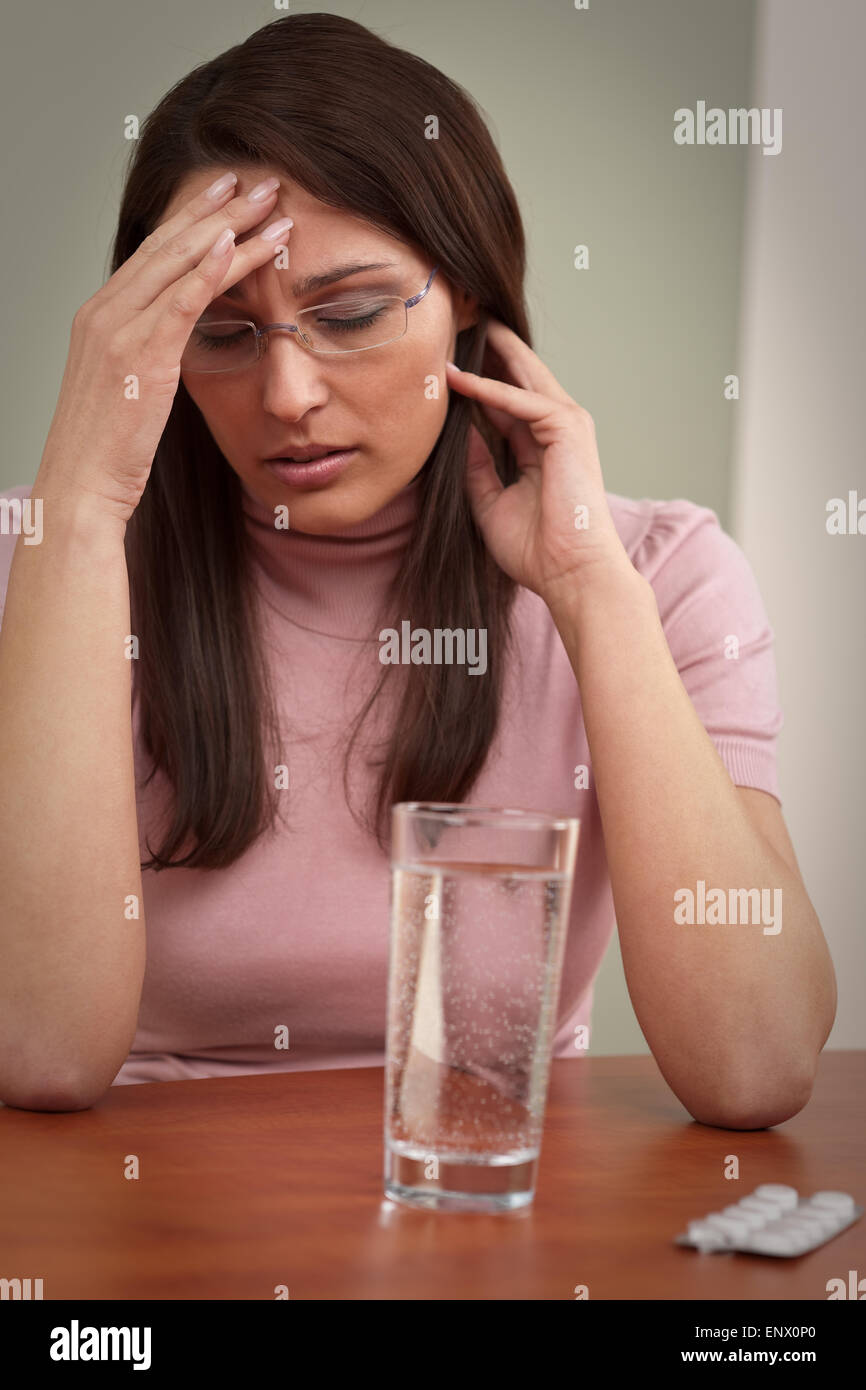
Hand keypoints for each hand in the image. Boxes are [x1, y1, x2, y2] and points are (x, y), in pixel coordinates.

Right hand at [39, 173, 291, 525]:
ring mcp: (119, 330)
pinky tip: (235, 244)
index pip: (154, 253)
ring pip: (180, 264)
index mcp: (101, 315)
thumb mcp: (128, 390)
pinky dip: (208, 270)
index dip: (194, 218)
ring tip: (270, 204)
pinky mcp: (139, 355)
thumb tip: (177, 345)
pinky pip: (179, 302)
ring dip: (230, 230)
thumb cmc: (107, 450)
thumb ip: (150, 356)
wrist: (80, 485)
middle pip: (169, 245)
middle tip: (259, 180)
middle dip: (217, 209)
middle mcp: (105, 311)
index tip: (228, 193)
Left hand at [446, 320, 635, 606]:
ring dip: (490, 353)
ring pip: (523, 375)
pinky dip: (490, 388)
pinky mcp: (568, 428)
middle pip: (519, 376)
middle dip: (489, 349)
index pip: (506, 399)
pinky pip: (521, 400)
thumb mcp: (491, 501)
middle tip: (456, 321)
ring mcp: (567, 425)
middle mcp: (557, 428)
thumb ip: (477, 466)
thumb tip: (458, 432)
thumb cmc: (537, 549)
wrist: (569, 572)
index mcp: (542, 445)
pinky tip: (460, 378)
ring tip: (457, 327)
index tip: (446, 361)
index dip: (478, 378)